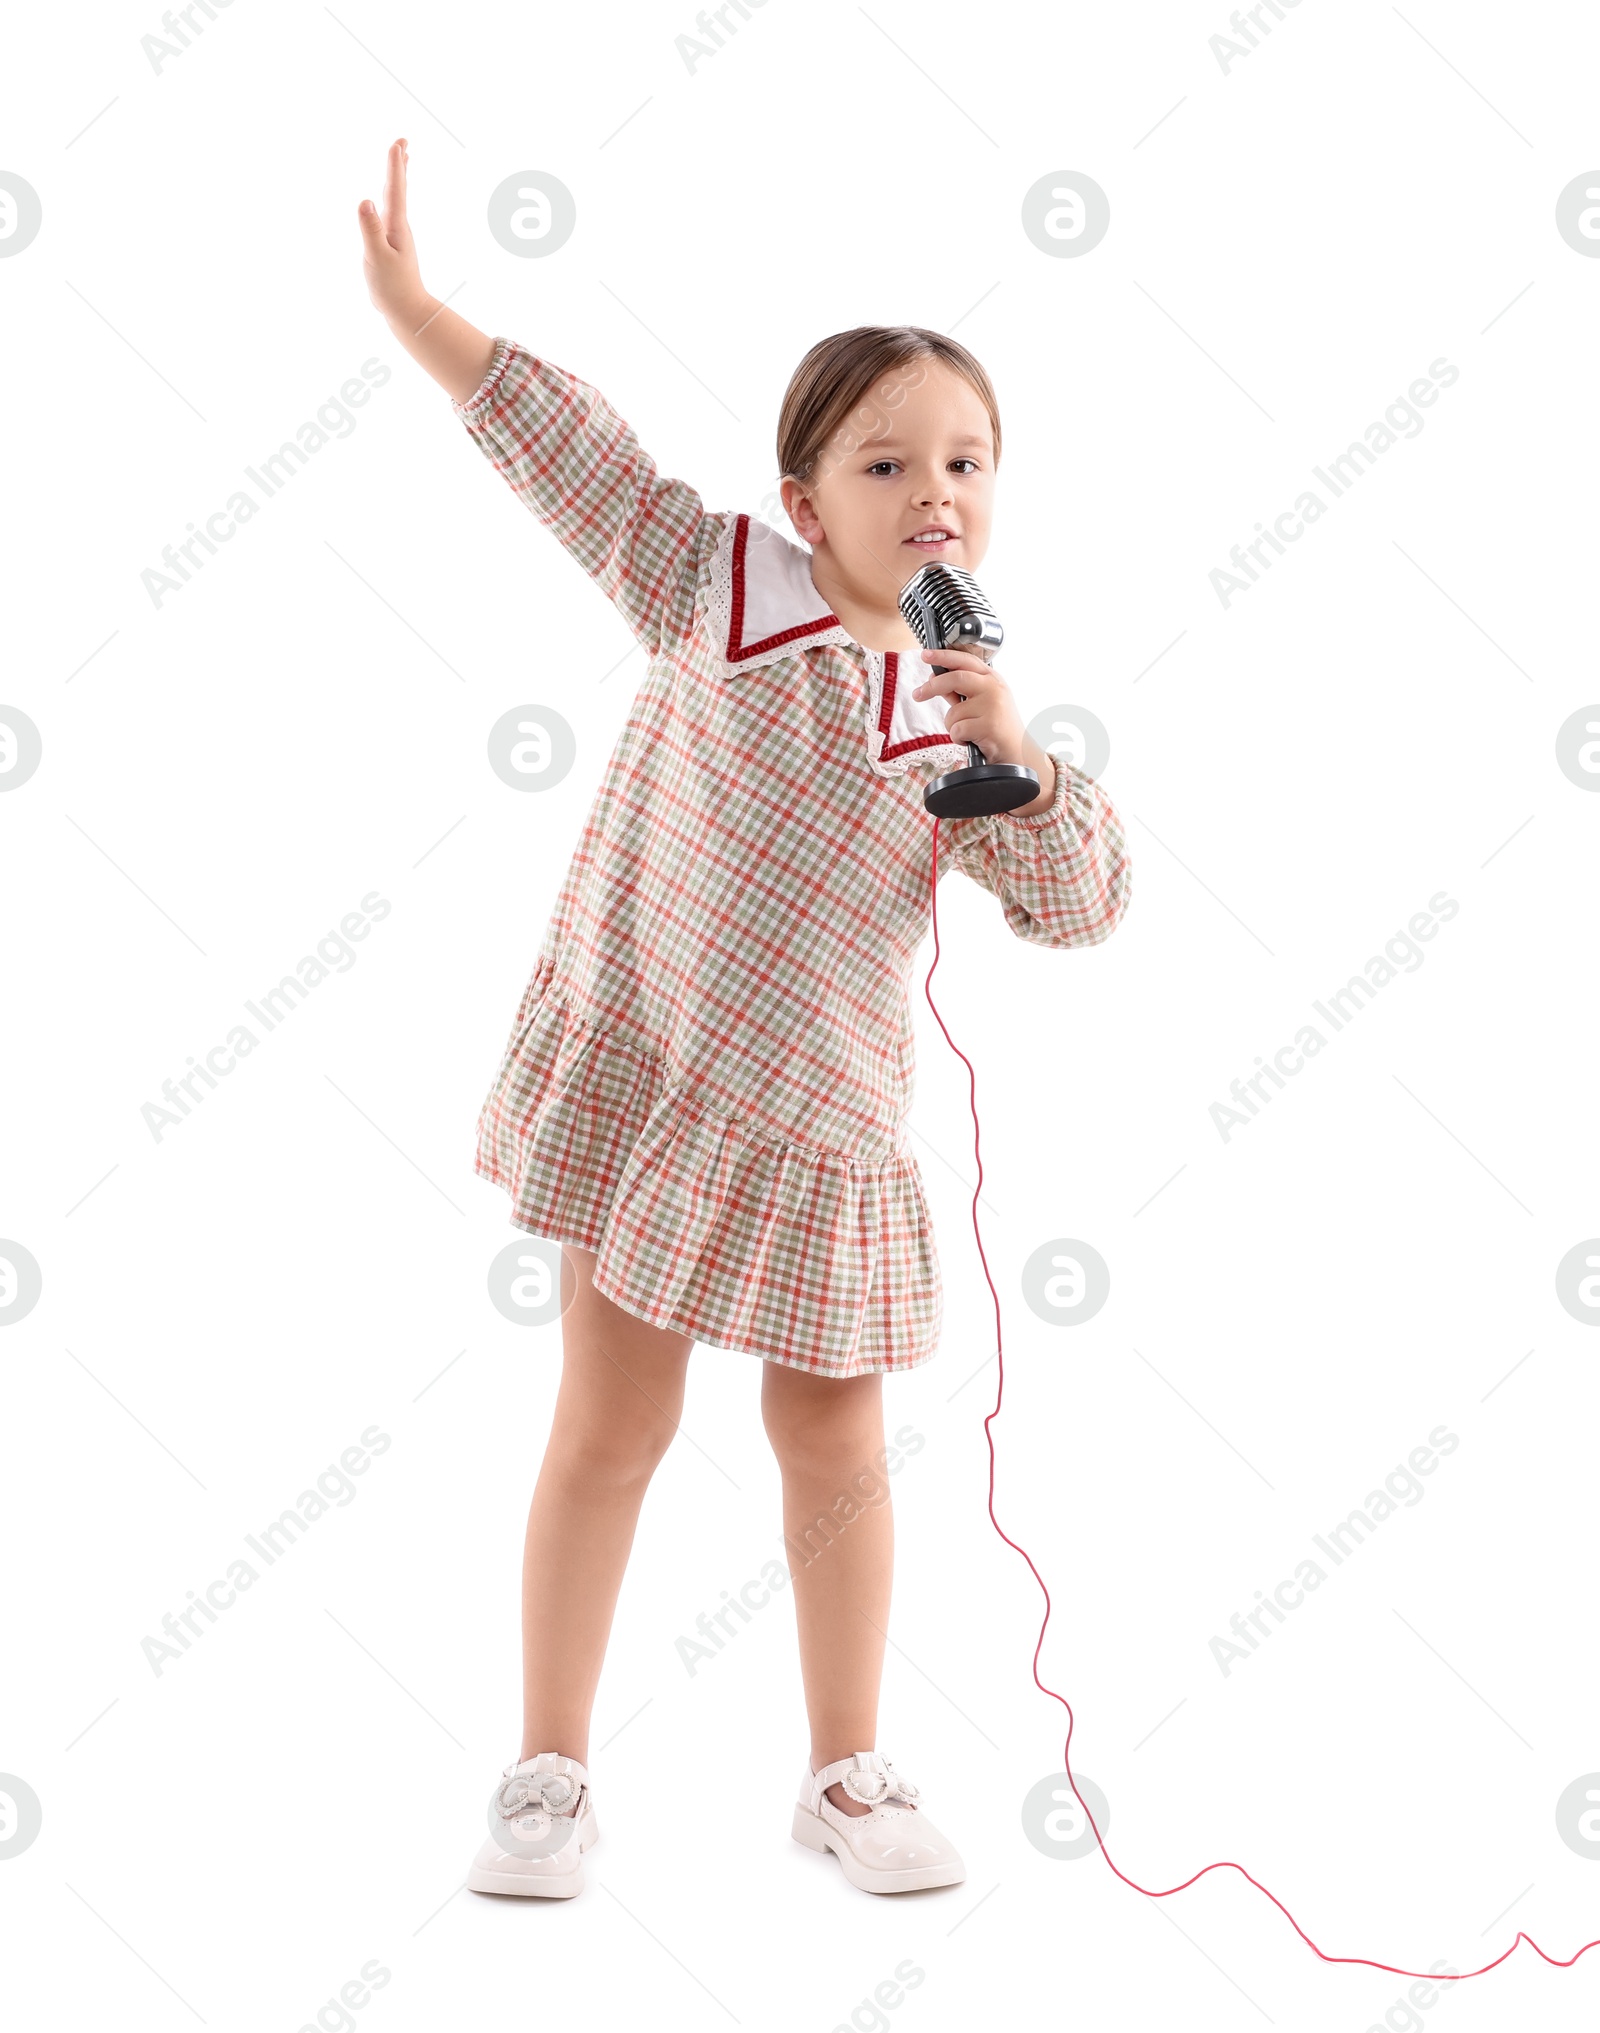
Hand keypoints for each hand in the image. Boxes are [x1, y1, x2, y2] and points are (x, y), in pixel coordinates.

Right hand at [358, 137, 426, 324]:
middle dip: (399, 164)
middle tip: (403, 141)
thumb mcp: (376, 257)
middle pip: (398, 189)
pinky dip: (389, 197)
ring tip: (400, 159)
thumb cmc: (391, 286)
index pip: (394, 190)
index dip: (394, 166)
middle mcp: (398, 226)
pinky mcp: (389, 244)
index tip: (397, 144)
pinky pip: (389, 212)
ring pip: (395, 198)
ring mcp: (394, 235)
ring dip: (397, 177)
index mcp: (395, 226)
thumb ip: (370, 229)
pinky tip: (385, 198)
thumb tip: (364, 201)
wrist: (404, 310)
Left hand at [910, 646, 1028, 765]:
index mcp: (993, 679)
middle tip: (918, 694)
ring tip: (969, 732)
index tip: (926, 655)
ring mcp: (993, 706)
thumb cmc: (998, 729)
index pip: (966, 660)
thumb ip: (959, 691)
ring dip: (953, 726)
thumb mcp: (981, 704)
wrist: (1018, 753)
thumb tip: (935, 677)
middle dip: (932, 687)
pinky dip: (959, 738)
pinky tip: (973, 740)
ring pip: (953, 712)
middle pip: (956, 678)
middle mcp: (994, 688)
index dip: (944, 655)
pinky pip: (957, 729)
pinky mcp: (989, 725)